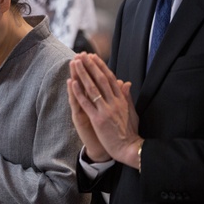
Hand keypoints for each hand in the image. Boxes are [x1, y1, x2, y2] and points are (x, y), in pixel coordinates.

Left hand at [71, 53, 141, 167]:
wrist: (129, 148)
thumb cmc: (130, 131)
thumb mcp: (131, 111)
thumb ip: (126, 96)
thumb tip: (126, 82)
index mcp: (121, 100)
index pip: (110, 79)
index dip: (101, 66)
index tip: (93, 57)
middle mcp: (114, 102)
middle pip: (100, 80)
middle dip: (90, 66)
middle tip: (82, 55)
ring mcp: (106, 110)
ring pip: (92, 88)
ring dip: (82, 74)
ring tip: (75, 63)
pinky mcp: (98, 119)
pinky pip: (86, 103)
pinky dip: (79, 92)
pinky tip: (72, 82)